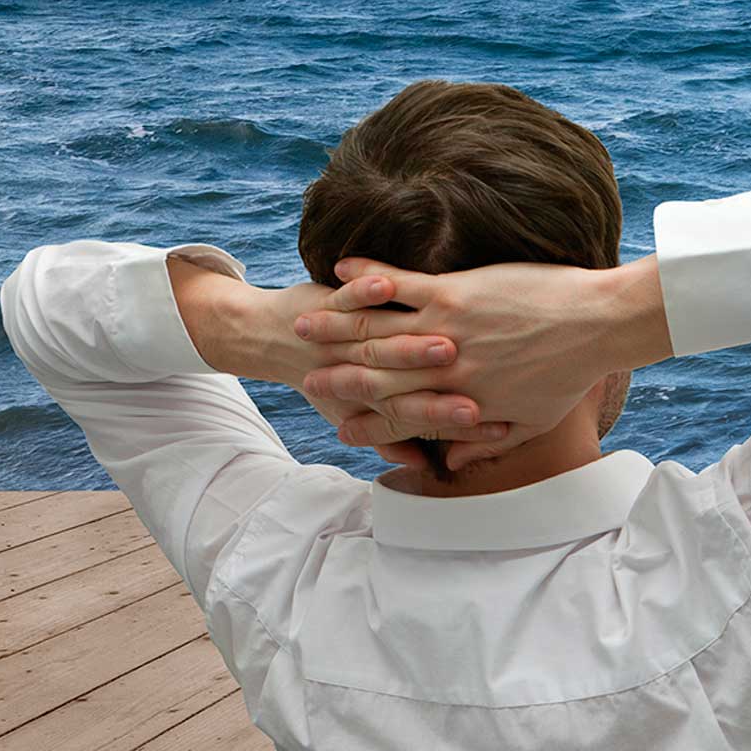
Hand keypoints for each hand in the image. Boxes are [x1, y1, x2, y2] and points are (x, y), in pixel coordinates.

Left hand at [167, 257, 506, 464]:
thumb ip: (396, 440)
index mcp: (381, 398)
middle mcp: (369, 370)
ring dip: (412, 343)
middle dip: (443, 392)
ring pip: (385, 339)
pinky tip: (384, 284)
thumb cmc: (326, 374)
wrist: (266, 336)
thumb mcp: (356, 415)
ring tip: (446, 338)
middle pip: (412, 385)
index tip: (484, 425)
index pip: (421, 416)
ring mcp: (348, 334)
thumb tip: (432, 467)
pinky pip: (355, 294)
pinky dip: (369, 286)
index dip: (450, 422)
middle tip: (473, 400)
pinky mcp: (335, 300)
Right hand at [292, 254, 669, 469]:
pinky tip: (341, 267)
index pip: (396, 417)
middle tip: (301, 368)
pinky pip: (397, 283)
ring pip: (373, 329)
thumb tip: (454, 462)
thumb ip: (486, 442)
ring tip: (304, 318)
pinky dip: (366, 275)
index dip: (361, 420)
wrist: (599, 325)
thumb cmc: (571, 373)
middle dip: (332, 372)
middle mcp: (442, 371)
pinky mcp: (453, 290)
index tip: (335, 421)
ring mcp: (443, 328)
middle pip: (372, 374)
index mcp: (459, 402)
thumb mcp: (531, 421)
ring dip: (333, 324)